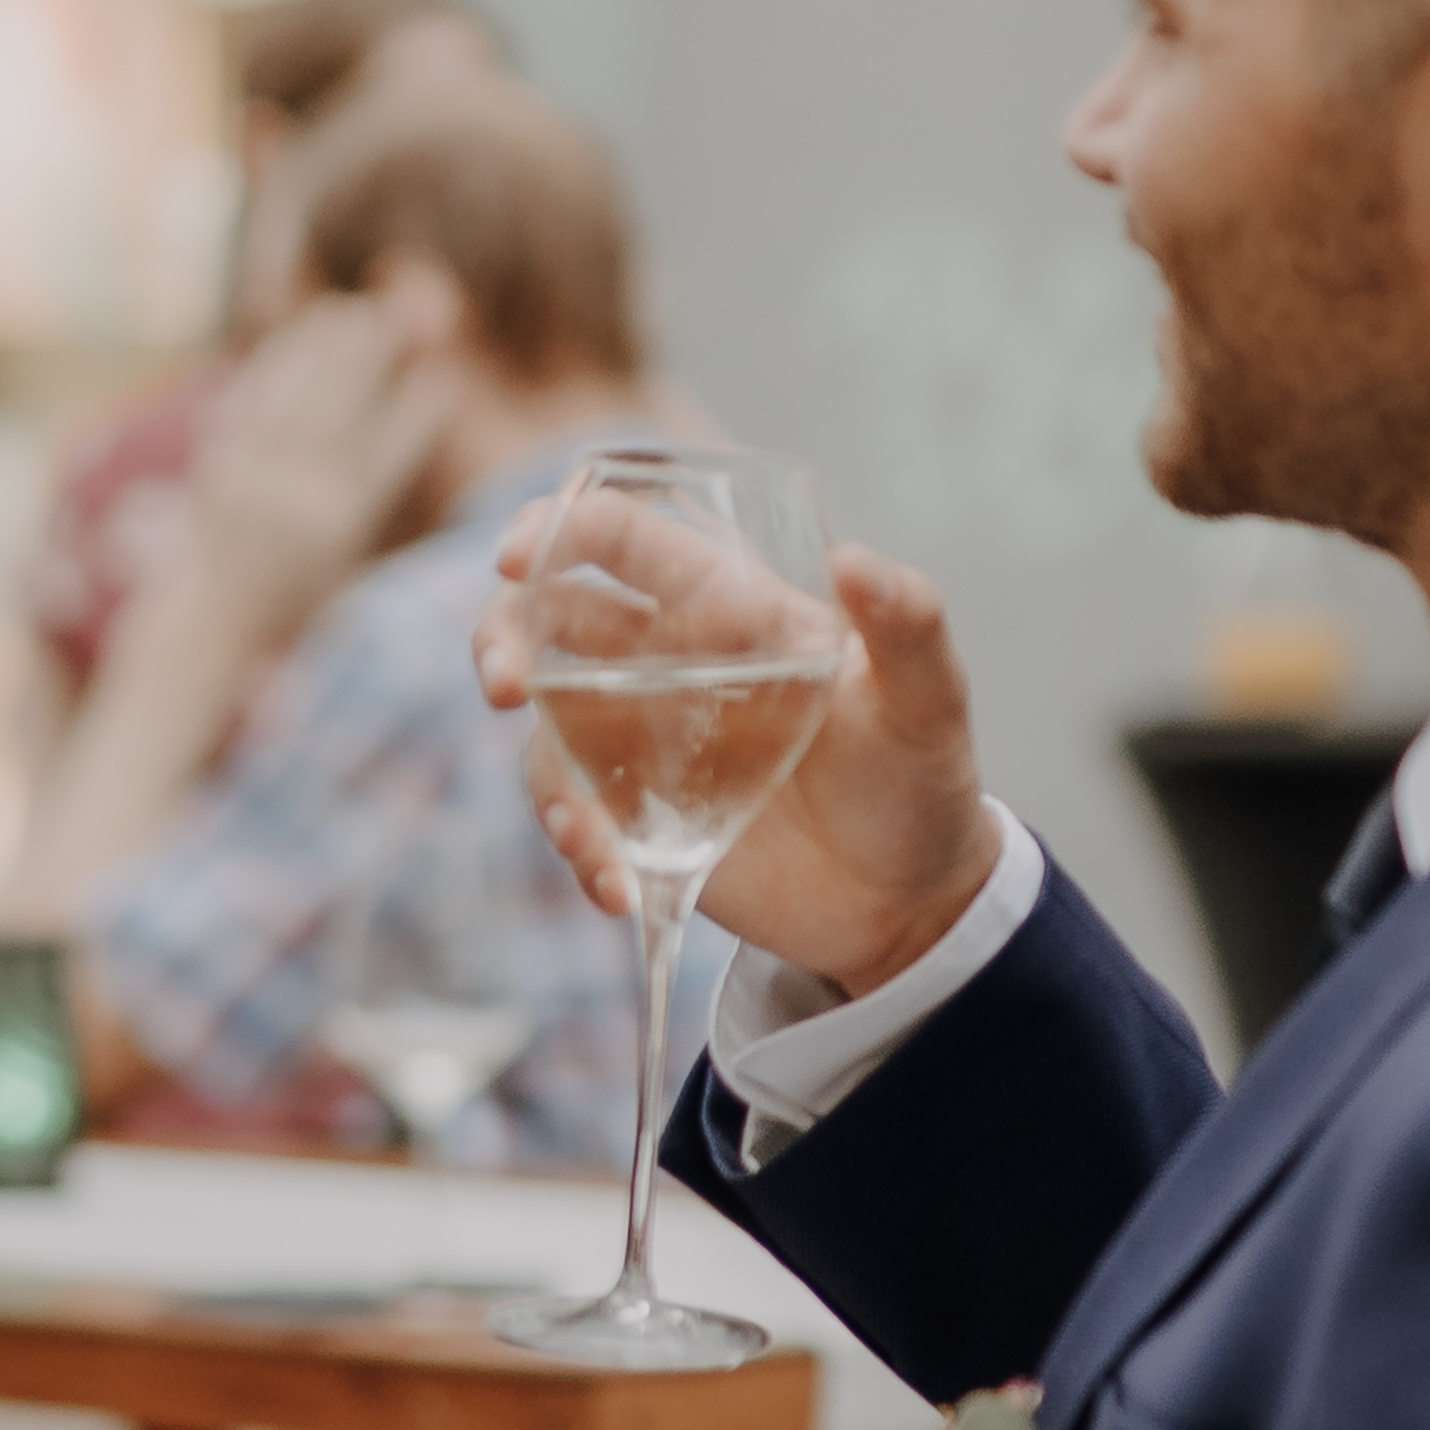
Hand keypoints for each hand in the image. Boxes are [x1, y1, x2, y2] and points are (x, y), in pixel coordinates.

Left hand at [174, 274, 465, 659]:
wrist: (211, 620)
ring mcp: (254, 473)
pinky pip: (252, 400)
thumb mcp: (346, 566)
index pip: (390, 451)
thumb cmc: (292, 602)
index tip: (442, 378)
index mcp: (339, 522)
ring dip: (323, 346)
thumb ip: (375, 511)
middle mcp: (298, 492)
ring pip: (297, 392)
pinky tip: (294, 339)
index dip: (419, 412)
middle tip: (392, 315)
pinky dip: (276, 364)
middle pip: (342, 406)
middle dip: (369, 355)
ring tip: (346, 310)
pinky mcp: (220, 463)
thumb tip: (399, 448)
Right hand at [482, 526, 1006, 991]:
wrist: (908, 901)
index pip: (625, 539)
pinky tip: (616, 890)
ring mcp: (643, 740)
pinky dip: (580, 850)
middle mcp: (668, 661)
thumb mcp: (929, 702)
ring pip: (547, 727)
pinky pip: (575, 815)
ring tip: (584, 837)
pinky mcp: (636, 815)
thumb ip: (908, 627)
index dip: (558, 528)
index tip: (517, 558)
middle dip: (501, 638)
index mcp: (727, 605)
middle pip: (548, 619)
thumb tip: (856, 560)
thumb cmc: (919, 778)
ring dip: (544, 777)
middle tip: (501, 683)